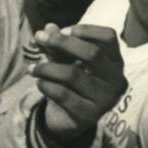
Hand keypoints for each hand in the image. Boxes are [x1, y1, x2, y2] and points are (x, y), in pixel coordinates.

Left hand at [30, 23, 127, 147]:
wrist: (67, 118)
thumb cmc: (69, 82)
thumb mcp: (63, 59)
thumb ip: (56, 44)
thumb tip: (46, 29)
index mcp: (115, 61)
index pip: (109, 37)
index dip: (85, 30)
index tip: (62, 30)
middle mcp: (116, 80)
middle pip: (92, 54)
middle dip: (62, 43)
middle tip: (40, 39)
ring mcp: (105, 100)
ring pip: (73, 75)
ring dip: (47, 68)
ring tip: (31, 69)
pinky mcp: (89, 116)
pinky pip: (63, 95)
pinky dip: (47, 85)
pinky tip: (39, 83)